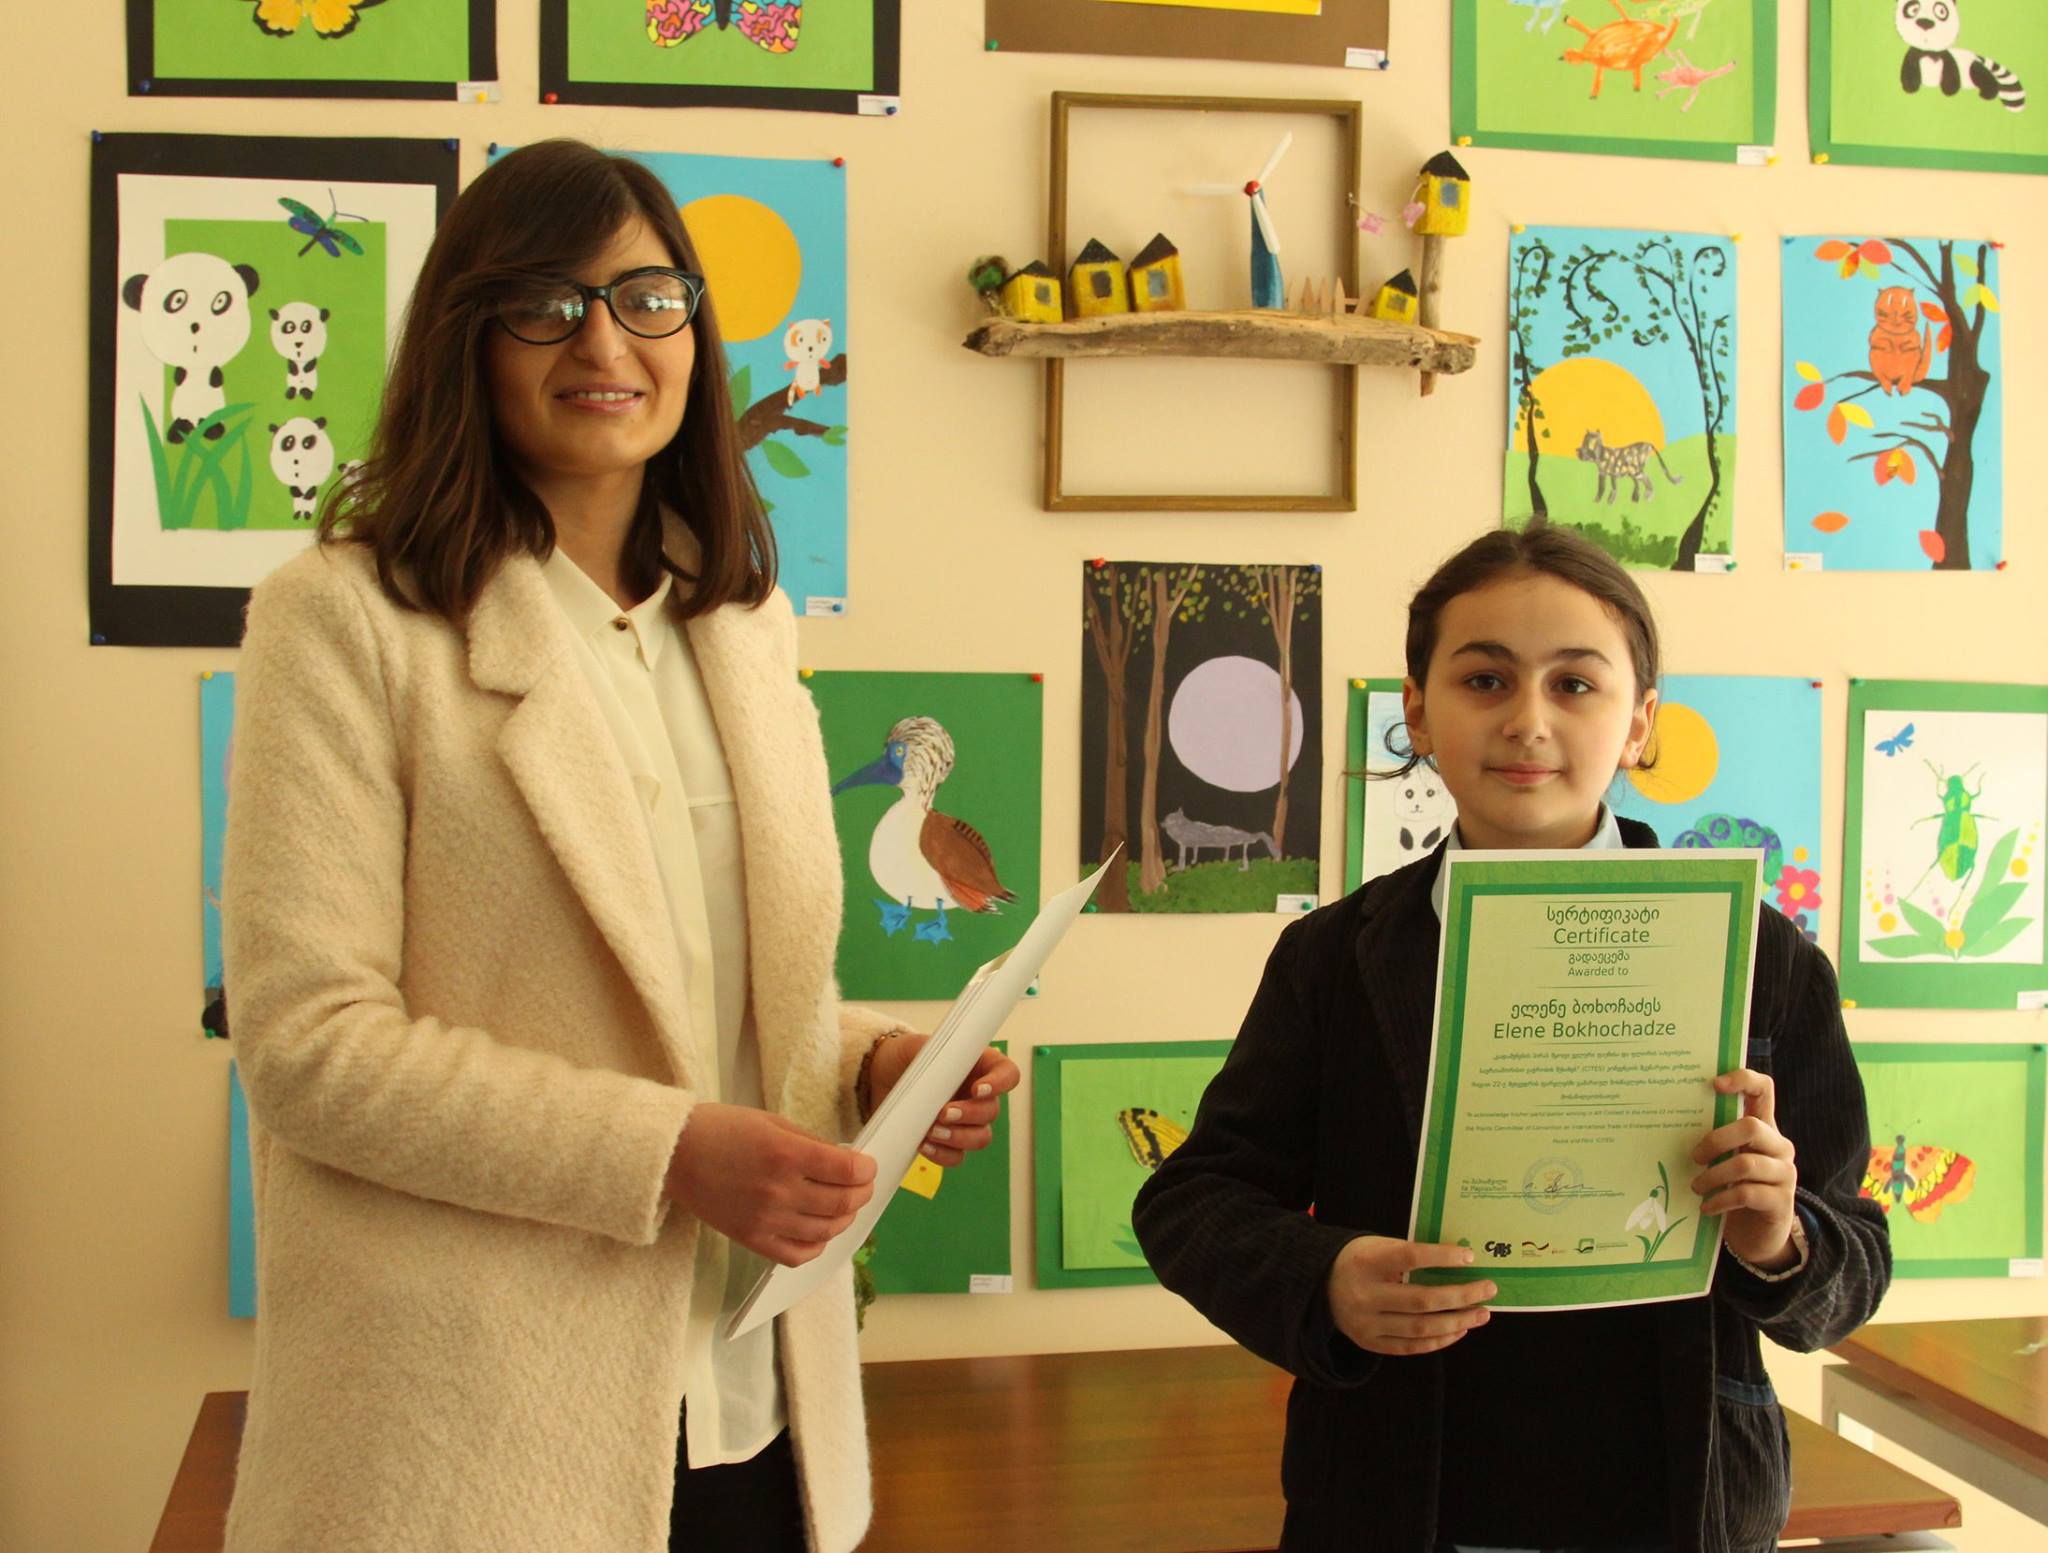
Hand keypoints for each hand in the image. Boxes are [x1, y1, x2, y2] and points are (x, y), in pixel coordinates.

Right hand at [664, 1102, 876, 1267]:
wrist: (674, 1155)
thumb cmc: (721, 1131)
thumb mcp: (772, 1122)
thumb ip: (811, 1144)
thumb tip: (845, 1160)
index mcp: (786, 1155)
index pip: (846, 1170)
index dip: (866, 1169)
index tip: (869, 1166)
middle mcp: (779, 1191)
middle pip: (841, 1203)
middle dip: (862, 1193)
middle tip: (864, 1185)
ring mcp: (765, 1220)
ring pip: (825, 1231)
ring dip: (845, 1219)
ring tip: (845, 1206)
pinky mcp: (751, 1239)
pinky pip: (797, 1255)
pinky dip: (817, 1246)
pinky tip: (819, 1232)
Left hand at [867, 1035, 1020, 1166]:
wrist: (877, 1076)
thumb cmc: (903, 1056)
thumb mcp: (919, 1045)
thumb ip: (937, 1053)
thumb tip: (947, 1068)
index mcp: (979, 1066)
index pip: (1008, 1074)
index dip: (1001, 1083)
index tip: (979, 1089)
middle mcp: (977, 1095)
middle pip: (992, 1111)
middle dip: (969, 1115)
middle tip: (944, 1113)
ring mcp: (963, 1121)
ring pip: (980, 1137)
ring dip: (959, 1137)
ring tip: (932, 1131)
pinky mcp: (945, 1141)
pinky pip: (956, 1156)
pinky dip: (942, 1154)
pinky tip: (923, 1145)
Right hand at [1324, 1236, 1494, 1355]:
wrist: (1317, 1285)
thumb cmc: (1357, 1260)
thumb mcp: (1375, 1246)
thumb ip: (1408, 1254)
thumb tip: (1457, 1262)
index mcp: (1365, 1263)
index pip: (1410, 1258)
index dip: (1441, 1257)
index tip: (1470, 1257)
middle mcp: (1365, 1295)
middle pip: (1422, 1300)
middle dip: (1461, 1296)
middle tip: (1488, 1290)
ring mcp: (1366, 1324)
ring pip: (1420, 1328)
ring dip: (1458, 1321)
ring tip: (1482, 1314)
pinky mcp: (1370, 1343)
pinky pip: (1411, 1346)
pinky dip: (1439, 1339)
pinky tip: (1459, 1330)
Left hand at [1692, 1068, 1798, 1269]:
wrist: (1759, 1235)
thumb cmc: (1734, 1188)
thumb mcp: (1725, 1160)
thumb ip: (1714, 1140)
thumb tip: (1666, 1120)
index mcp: (1764, 1127)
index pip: (1764, 1090)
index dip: (1743, 1079)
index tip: (1714, 1083)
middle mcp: (1779, 1146)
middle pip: (1751, 1127)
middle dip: (1716, 1140)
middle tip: (1694, 1157)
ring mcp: (1784, 1173)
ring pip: (1746, 1163)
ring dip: (1713, 1176)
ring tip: (1695, 1187)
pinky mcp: (1781, 1202)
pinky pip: (1747, 1194)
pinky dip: (1721, 1200)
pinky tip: (1706, 1207)